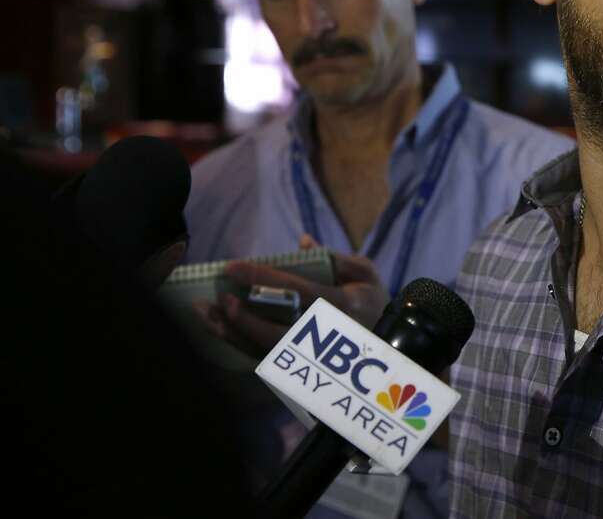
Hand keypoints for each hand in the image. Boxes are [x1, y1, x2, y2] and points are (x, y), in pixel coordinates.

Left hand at [196, 235, 389, 354]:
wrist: (390, 345)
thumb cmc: (374, 302)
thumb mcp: (366, 273)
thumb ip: (336, 257)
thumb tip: (303, 242)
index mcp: (343, 305)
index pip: (296, 291)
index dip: (262, 279)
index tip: (233, 266)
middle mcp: (327, 336)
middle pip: (275, 331)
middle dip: (241, 315)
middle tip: (219, 296)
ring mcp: (314, 358)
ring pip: (264, 350)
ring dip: (230, 332)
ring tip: (204, 313)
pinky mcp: (302, 368)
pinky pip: (263, 359)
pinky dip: (237, 344)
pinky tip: (218, 328)